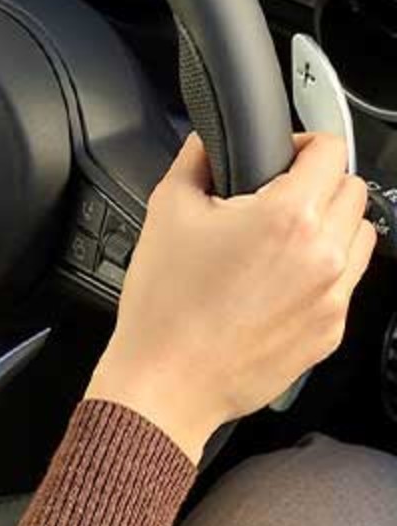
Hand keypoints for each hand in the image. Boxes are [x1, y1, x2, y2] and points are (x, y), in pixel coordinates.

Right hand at [86, 132, 374, 461]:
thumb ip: (194, 162)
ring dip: (331, 226)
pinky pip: (347, 282)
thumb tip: (208, 142)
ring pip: (361, 235)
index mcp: (286, 217)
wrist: (166, 382)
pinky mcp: (332, 329)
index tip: (282, 156)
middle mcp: (322, 254)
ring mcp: (334, 295)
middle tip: (275, 199)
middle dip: (318, 185)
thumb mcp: (165, 215)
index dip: (301, 144)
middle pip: (353, 190)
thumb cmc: (164, 308)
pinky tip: (279, 282)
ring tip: (284, 241)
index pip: (329, 151)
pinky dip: (323, 272)